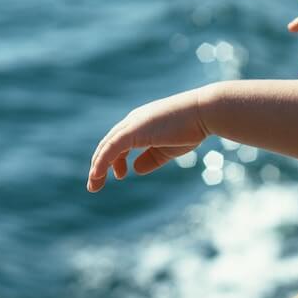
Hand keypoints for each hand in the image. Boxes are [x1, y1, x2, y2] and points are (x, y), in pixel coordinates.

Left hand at [87, 89, 207, 191]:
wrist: (203, 112)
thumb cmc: (191, 128)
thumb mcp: (168, 149)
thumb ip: (151, 159)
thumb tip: (135, 169)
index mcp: (141, 123)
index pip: (119, 141)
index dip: (115, 159)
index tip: (119, 175)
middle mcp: (133, 121)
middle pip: (108, 144)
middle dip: (100, 164)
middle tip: (95, 185)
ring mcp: (133, 124)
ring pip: (107, 146)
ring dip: (97, 167)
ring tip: (94, 185)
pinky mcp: (134, 130)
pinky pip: (112, 148)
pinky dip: (102, 162)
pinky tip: (97, 175)